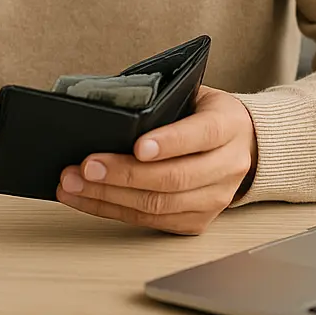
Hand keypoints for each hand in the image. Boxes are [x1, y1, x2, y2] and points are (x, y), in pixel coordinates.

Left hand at [57, 86, 257, 234]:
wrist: (241, 142)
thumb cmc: (202, 113)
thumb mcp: (190, 93)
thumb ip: (159, 101)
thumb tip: (104, 112)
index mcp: (227, 126)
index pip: (200, 134)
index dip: (169, 143)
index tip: (137, 146)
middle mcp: (227, 166)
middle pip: (174, 177)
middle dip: (125, 174)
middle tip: (86, 167)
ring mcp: (215, 198)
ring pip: (160, 204)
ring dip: (109, 197)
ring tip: (73, 184)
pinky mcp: (198, 221)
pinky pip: (151, 221)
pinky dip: (112, 210)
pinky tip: (85, 199)